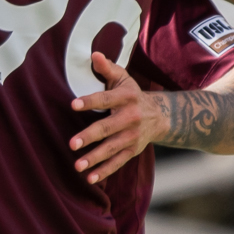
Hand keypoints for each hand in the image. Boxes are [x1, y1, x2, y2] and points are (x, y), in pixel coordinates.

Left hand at [66, 53, 163, 186]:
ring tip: (77, 166)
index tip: (73, 105)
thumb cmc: (132, 94)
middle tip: (71, 143)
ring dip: (94, 159)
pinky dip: (104, 171)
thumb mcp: (123, 78)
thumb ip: (107, 68)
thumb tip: (93, 54)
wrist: (161, 116)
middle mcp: (131, 118)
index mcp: (126, 97)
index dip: (90, 101)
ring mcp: (132, 137)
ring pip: (111, 149)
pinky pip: (117, 163)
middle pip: (107, 128)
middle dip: (90, 137)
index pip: (105, 99)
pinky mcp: (132, 150)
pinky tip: (90, 179)